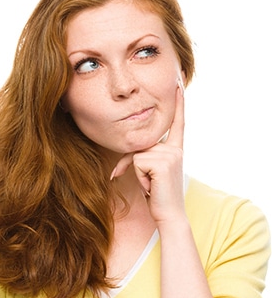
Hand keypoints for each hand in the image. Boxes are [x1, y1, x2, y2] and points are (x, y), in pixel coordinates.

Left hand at [111, 82, 185, 224]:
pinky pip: (137, 162)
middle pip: (140, 145)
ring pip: (137, 154)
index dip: (178, 104)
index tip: (177, 83)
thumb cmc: (158, 196)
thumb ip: (143, 158)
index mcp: (175, 150)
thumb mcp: (149, 174)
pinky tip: (152, 187)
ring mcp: (170, 154)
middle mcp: (175, 149)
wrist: (169, 215)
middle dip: (133, 166)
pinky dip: (138, 177)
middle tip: (150, 186)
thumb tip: (118, 164)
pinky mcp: (162, 161)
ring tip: (153, 186)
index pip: (177, 123)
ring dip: (138, 174)